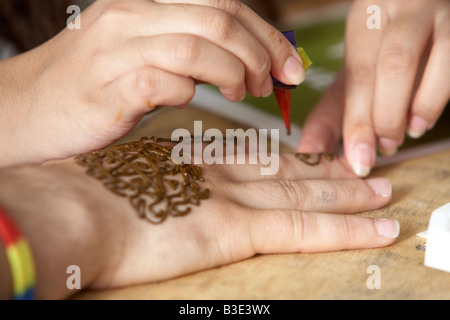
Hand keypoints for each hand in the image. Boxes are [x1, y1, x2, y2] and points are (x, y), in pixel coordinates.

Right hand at [0, 0, 304, 166]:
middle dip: (261, 53)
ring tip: (245, 95)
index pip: (222, 3)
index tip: (290, 64)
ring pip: (198, 46)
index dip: (265, 33)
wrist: (27, 110)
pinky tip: (192, 100)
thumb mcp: (141, 53)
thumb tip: (245, 63)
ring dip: (235, 73)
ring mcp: (117, 50)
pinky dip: (191, 92)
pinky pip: (166, 82)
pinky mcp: (108, 88)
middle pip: (219, 19)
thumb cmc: (92, 86)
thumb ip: (189, 51)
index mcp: (145, 4)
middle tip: (273, 83)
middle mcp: (131, 17)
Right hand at [0, 146, 398, 298]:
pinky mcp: (236, 229)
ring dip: (348, 195)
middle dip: (329, 171)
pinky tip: (375, 228)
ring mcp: (233, 200)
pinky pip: (303, 229)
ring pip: (306, 194)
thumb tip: (146, 192)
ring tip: (381, 191)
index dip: (288, 158)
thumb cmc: (84, 197)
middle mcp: (220, 175)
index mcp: (192, 163)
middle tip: (362, 167)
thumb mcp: (123, 181)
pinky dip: (344, 229)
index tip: (311, 156)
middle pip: (289, 171)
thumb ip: (148, 184)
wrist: (69, 208)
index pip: (254, 159)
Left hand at [298, 0, 449, 175]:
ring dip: (414, 110)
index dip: (356, 122)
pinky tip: (422, 120)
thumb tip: (310, 150)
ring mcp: (439, 13)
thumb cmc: (388, 48)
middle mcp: (402, 8)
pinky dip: (436, 99)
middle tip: (381, 149)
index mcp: (367, 18)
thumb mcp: (357, 71)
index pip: (358, 73)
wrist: (428, 8)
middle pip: (390, 66)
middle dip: (383, 119)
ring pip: (430, 60)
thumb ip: (333, 110)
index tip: (357, 158)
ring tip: (403, 134)